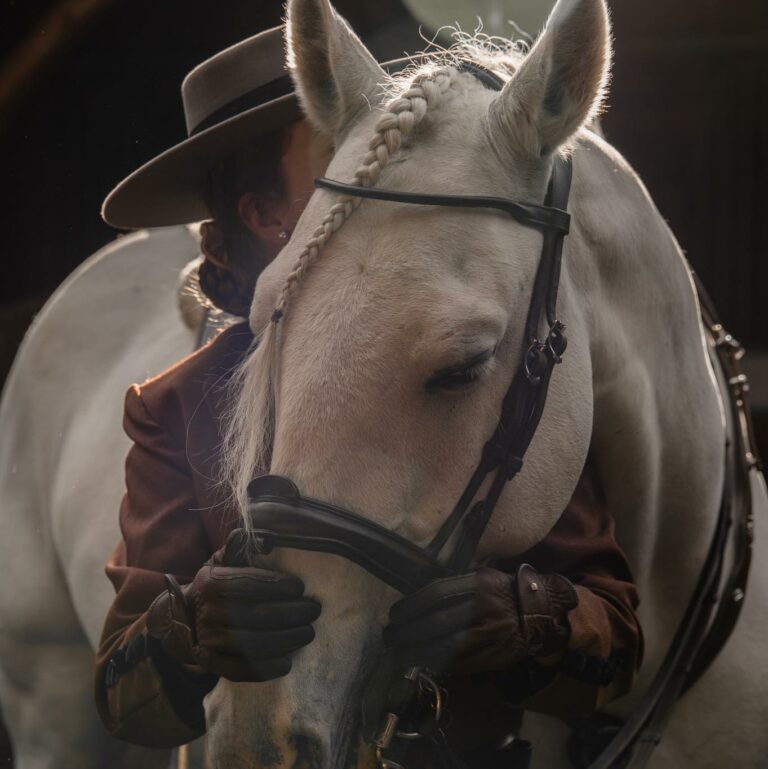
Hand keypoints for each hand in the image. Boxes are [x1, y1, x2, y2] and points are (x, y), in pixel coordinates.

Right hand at [147, 530, 319, 681]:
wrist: (184, 618)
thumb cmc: (215, 585)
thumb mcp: (221, 562)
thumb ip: (237, 548)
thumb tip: (251, 534)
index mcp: (211, 582)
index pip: (247, 584)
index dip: (275, 586)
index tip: (300, 587)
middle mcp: (206, 612)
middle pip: (255, 616)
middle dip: (290, 614)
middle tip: (314, 611)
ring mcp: (207, 640)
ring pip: (251, 644)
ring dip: (285, 640)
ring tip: (308, 632)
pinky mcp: (210, 663)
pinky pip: (239, 669)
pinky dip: (265, 669)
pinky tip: (287, 662)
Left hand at [382, 564, 576, 674]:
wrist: (538, 612)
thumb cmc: (500, 591)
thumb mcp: (480, 576)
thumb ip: (453, 584)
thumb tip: (415, 595)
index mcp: (478, 583)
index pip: (436, 593)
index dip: (411, 605)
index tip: (394, 614)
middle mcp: (484, 608)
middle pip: (437, 622)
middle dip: (408, 632)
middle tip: (389, 636)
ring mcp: (490, 634)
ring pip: (447, 647)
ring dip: (418, 652)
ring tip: (400, 652)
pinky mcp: (494, 656)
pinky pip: (461, 663)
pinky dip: (438, 664)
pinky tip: (423, 662)